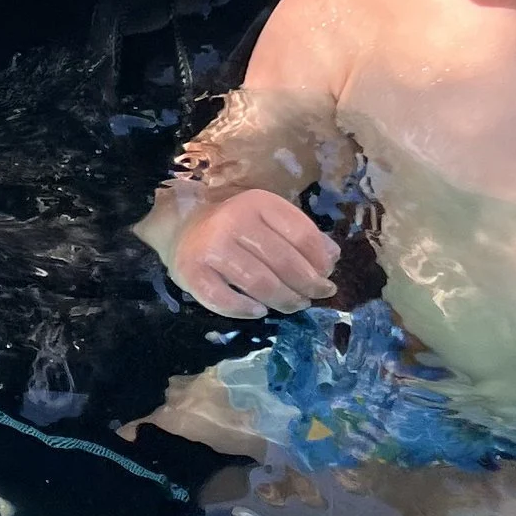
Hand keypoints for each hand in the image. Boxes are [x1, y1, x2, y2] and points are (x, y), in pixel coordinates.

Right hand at [169, 186, 337, 318]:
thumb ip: (301, 235)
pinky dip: (245, 309)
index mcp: (258, 203)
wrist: (182, 230)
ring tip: (294, 305)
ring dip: (284, 300)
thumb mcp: (269, 221)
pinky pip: (224, 299)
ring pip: (259, 283)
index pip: (301, 234)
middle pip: (284, 261)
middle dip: (307, 285)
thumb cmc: (235, 228)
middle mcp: (234, 221)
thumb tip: (333, 257)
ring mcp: (211, 247)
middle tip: (315, 297)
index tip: (327, 275)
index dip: (320, 260)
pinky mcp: (191, 272)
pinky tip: (260, 311)